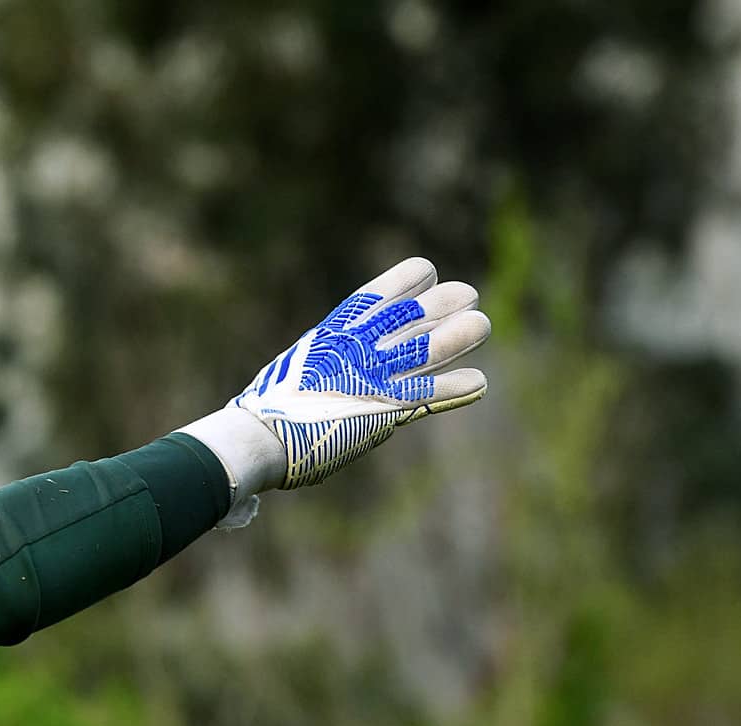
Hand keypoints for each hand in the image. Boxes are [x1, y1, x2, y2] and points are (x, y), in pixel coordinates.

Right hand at [229, 257, 490, 488]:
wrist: (259, 436)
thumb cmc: (269, 408)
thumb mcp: (298, 368)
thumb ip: (324, 362)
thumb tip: (327, 366)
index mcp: (334, 333)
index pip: (381, 294)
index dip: (409, 282)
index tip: (428, 275)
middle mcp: (358, 347)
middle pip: (414, 314)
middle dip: (445, 303)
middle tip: (467, 297)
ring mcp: (373, 376)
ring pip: (431, 347)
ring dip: (461, 335)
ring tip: (481, 325)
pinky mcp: (385, 410)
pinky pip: (432, 394)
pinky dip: (458, 388)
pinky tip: (478, 382)